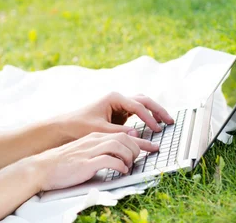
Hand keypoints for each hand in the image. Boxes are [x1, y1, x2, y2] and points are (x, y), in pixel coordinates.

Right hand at [28, 131, 142, 191]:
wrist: (42, 168)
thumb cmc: (63, 163)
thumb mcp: (84, 153)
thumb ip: (100, 151)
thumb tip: (119, 156)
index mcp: (93, 137)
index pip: (121, 134)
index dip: (139, 141)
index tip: (152, 147)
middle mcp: (93, 140)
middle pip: (123, 137)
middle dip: (137, 148)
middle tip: (140, 159)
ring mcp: (89, 151)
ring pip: (118, 146)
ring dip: (129, 156)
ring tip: (129, 166)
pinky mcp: (85, 163)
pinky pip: (109, 160)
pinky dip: (120, 166)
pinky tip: (121, 171)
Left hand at [58, 92, 173, 150]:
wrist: (65, 127)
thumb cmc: (79, 126)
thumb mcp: (100, 131)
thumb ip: (120, 134)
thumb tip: (138, 137)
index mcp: (114, 98)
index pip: (137, 106)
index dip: (149, 118)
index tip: (157, 130)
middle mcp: (117, 99)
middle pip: (144, 100)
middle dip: (157, 110)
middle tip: (170, 121)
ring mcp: (118, 105)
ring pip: (141, 105)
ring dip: (154, 112)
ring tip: (166, 122)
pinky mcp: (118, 114)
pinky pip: (136, 113)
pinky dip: (146, 118)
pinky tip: (153, 127)